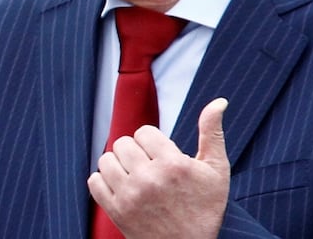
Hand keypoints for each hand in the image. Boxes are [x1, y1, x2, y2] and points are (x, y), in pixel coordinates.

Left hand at [88, 98, 229, 238]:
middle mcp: (149, 178)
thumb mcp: (216, 171)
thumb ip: (212, 133)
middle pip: (122, 143)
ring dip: (118, 165)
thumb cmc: (205, 209)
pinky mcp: (115, 211)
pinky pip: (94, 181)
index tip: (162, 156)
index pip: (144, 132)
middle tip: (148, 166)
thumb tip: (218, 101)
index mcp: (173, 165)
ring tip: (135, 176)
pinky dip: (104, 182)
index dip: (153, 142)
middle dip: (135, 152)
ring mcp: (129, 195)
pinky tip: (121, 187)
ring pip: (106, 159)